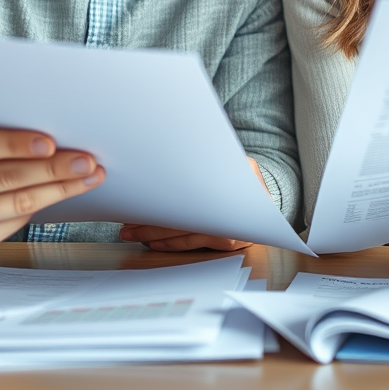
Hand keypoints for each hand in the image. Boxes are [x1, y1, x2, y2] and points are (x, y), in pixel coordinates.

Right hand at [0, 127, 105, 254]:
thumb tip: (34, 112)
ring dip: (59, 189)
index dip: (15, 144)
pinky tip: (63, 191)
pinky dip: (42, 205)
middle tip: (86, 160)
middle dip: (52, 169)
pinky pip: (14, 222)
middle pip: (5, 179)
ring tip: (88, 175)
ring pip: (17, 204)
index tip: (51, 141)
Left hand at [118, 158, 268, 251]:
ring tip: (131, 232)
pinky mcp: (228, 242)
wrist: (261, 202)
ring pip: (185, 232)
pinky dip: (170, 243)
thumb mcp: (225, 159)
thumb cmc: (234, 177)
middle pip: (184, 212)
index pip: (195, 184)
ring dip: (154, 234)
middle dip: (151, 219)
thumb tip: (165, 146)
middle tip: (127, 220)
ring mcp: (234, 225)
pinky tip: (153, 241)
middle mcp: (237, 201)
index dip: (163, 192)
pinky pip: (193, 244)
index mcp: (238, 171)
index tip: (140, 193)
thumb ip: (203, 156)